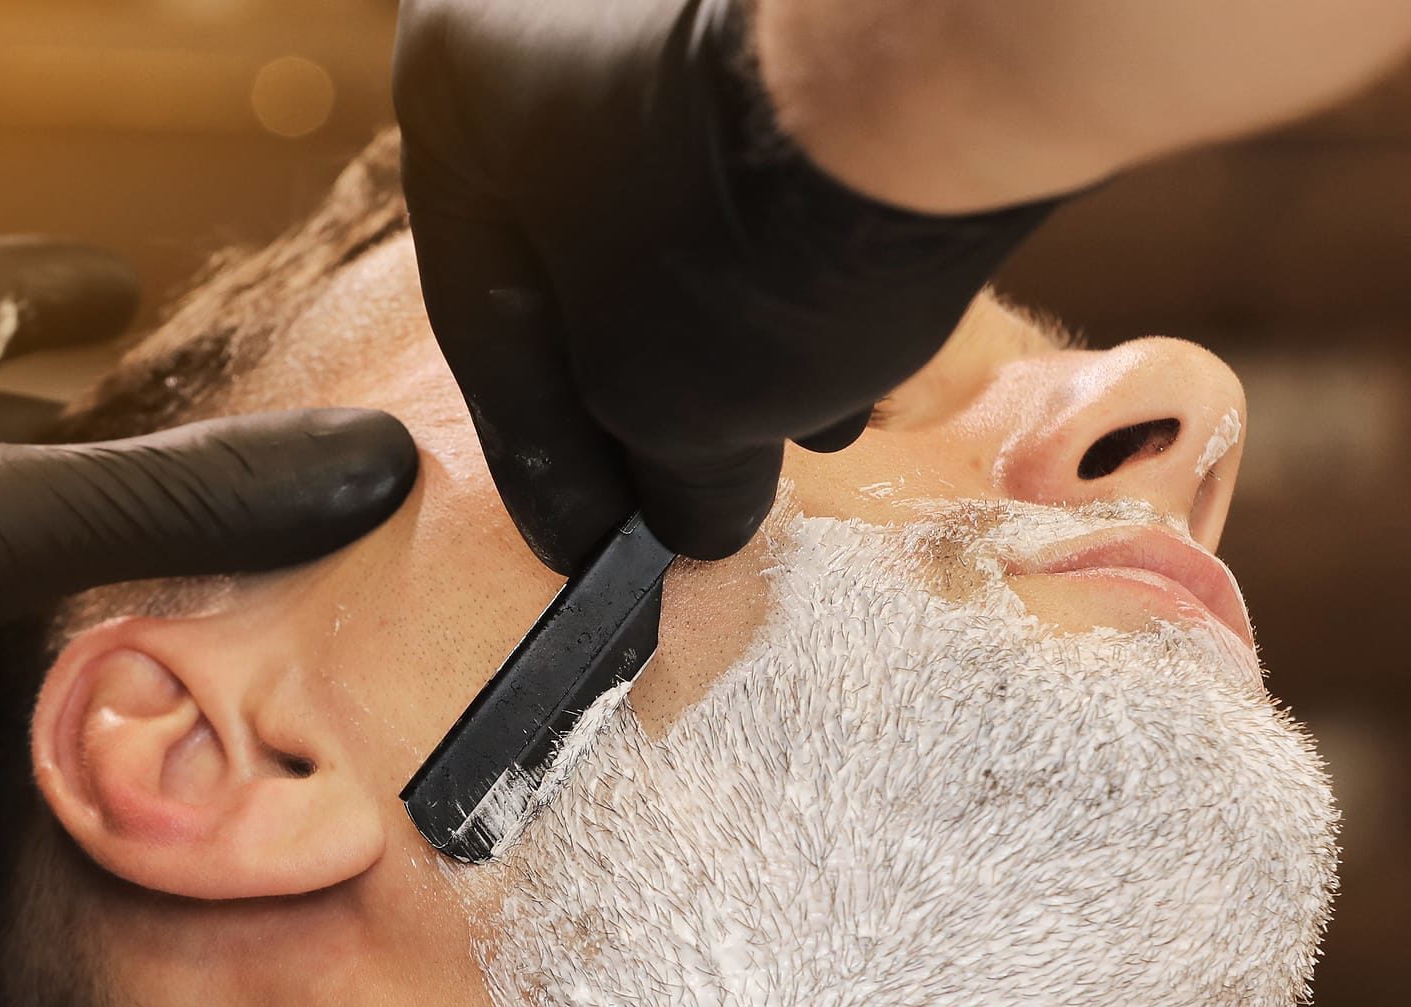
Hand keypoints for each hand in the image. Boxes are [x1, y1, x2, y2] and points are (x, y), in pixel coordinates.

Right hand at [393, 0, 1057, 570]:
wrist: (956, 41)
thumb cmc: (754, 222)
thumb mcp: (675, 407)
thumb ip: (665, 476)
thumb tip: (693, 518)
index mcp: (454, 87)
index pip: (483, 321)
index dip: (543, 463)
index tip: (589, 548)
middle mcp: (542, 9)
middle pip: (583, 246)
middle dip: (651, 386)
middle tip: (698, 491)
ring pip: (684, 191)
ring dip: (735, 318)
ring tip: (805, 424)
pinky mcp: (801, 3)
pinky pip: (774, 141)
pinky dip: (797, 238)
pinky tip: (858, 320)